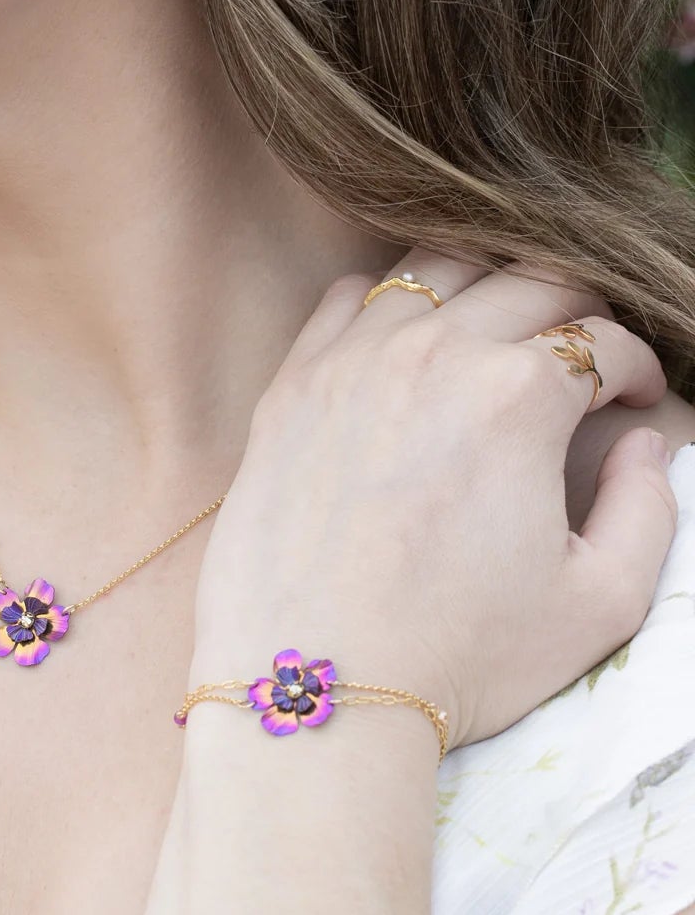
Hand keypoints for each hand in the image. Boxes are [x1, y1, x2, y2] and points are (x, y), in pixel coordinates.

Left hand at [191, 249, 679, 753]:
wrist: (320, 679)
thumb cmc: (459, 651)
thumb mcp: (598, 604)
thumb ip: (648, 511)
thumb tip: (644, 444)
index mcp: (518, 395)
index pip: (602, 341)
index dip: (637, 366)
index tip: (637, 397)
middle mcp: (435, 350)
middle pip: (529, 282)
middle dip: (578, 309)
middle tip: (585, 355)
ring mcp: (356, 354)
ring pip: (438, 266)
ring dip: (488, 285)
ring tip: (504, 327)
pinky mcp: (296, 376)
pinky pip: (351, 295)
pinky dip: (392, 298)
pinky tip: (410, 336)